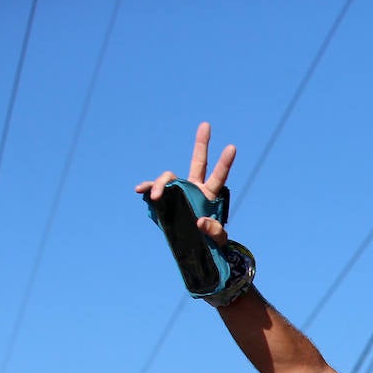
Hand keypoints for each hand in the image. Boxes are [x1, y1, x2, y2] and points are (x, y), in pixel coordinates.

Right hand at [134, 122, 235, 245]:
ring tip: (156, 196)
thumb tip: (200, 221)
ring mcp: (180, 191)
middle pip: (198, 162)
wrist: (195, 247)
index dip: (224, 163)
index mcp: (210, 195)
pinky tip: (141, 190)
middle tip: (206, 125)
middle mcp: (195, 188)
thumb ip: (214, 231)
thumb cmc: (211, 241)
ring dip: (161, 184)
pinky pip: (155, 190)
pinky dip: (148, 188)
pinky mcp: (166, 199)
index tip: (232, 147)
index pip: (219, 176)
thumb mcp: (218, 240)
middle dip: (202, 144)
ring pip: (170, 178)